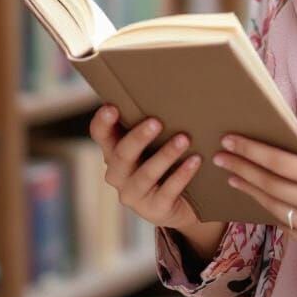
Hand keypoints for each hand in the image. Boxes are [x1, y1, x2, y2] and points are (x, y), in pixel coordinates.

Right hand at [88, 104, 202, 233]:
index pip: (100, 135)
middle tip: (156, 121)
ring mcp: (134, 195)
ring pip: (146, 174)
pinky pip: (167, 191)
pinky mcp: (154, 209)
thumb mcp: (154, 143)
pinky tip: (195, 161)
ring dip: (166, 155)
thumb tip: (170, 87)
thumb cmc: (165, 161)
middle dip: (139, 137)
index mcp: (114, 152)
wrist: (181, 205)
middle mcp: (118, 174)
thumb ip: (151, 122)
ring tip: (184, 139)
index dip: (103, 122)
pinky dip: (182, 175)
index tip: (112, 107)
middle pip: (122, 154)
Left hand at [212, 120, 296, 260]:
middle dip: (242, 170)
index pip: (281, 163)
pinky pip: (291, 228)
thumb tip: (296, 126)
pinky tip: (263, 198)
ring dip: (252, 192)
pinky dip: (275, 211)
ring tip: (234, 177)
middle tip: (219, 157)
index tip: (231, 141)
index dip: (252, 151)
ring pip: (276, 210)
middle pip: (271, 186)